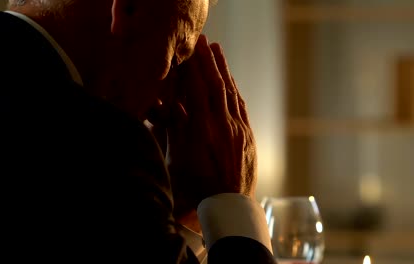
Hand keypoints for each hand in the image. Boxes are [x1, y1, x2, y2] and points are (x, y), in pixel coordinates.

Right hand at [148, 35, 256, 230]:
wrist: (228, 204)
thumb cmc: (196, 186)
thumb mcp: (177, 159)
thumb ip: (176, 130)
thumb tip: (172, 104)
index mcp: (203, 130)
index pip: (197, 90)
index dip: (193, 68)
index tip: (188, 52)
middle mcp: (223, 125)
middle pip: (216, 85)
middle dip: (209, 61)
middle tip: (204, 42)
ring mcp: (238, 130)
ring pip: (231, 93)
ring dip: (224, 70)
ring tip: (218, 51)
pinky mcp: (248, 137)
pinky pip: (242, 107)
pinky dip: (235, 90)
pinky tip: (231, 81)